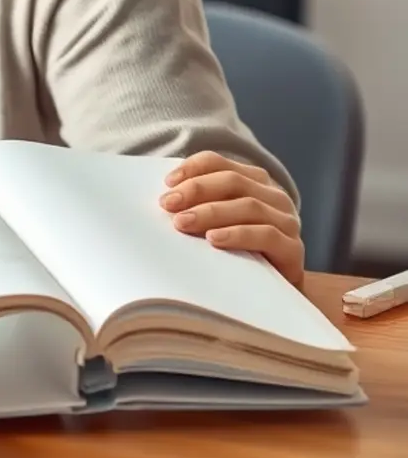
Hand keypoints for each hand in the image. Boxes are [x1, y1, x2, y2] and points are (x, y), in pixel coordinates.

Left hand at [159, 150, 304, 286]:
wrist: (270, 294)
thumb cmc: (236, 251)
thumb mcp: (215, 222)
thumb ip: (196, 204)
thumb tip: (163, 198)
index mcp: (254, 181)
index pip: (219, 163)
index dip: (193, 168)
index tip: (167, 183)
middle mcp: (274, 196)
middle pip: (233, 181)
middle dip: (196, 190)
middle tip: (168, 205)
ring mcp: (287, 221)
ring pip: (249, 206)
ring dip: (211, 212)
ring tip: (182, 222)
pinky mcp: (293, 249)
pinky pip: (266, 235)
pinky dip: (237, 234)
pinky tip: (213, 239)